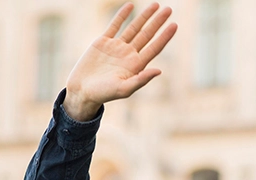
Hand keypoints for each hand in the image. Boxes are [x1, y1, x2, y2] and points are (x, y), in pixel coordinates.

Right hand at [61, 2, 176, 120]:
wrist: (81, 91)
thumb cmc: (103, 94)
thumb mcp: (123, 89)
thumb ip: (140, 80)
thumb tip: (159, 71)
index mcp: (136, 65)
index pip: (154, 48)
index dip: (164, 37)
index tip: (174, 25)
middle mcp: (128, 54)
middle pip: (147, 35)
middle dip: (157, 22)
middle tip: (169, 10)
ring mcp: (116, 47)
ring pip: (133, 28)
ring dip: (144, 16)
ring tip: (156, 5)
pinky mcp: (103, 42)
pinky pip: (115, 25)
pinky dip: (122, 15)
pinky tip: (130, 6)